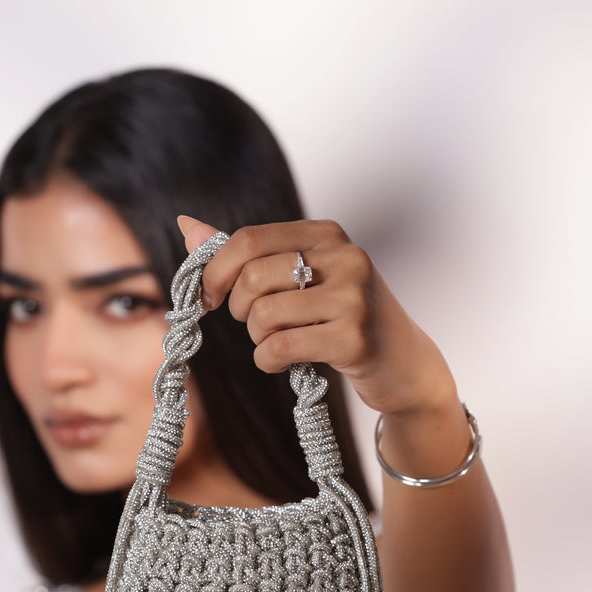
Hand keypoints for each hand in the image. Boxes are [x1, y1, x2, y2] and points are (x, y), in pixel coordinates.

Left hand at [177, 215, 457, 416]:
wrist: (404, 364)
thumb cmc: (343, 318)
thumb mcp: (303, 277)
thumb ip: (246, 254)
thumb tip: (187, 227)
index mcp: (327, 234)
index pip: (248, 240)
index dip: (215, 273)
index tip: (207, 298)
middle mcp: (345, 257)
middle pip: (252, 279)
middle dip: (239, 311)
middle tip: (256, 325)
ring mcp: (353, 298)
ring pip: (264, 316)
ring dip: (258, 340)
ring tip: (279, 343)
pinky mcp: (354, 339)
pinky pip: (280, 348)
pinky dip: (269, 361)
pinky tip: (282, 362)